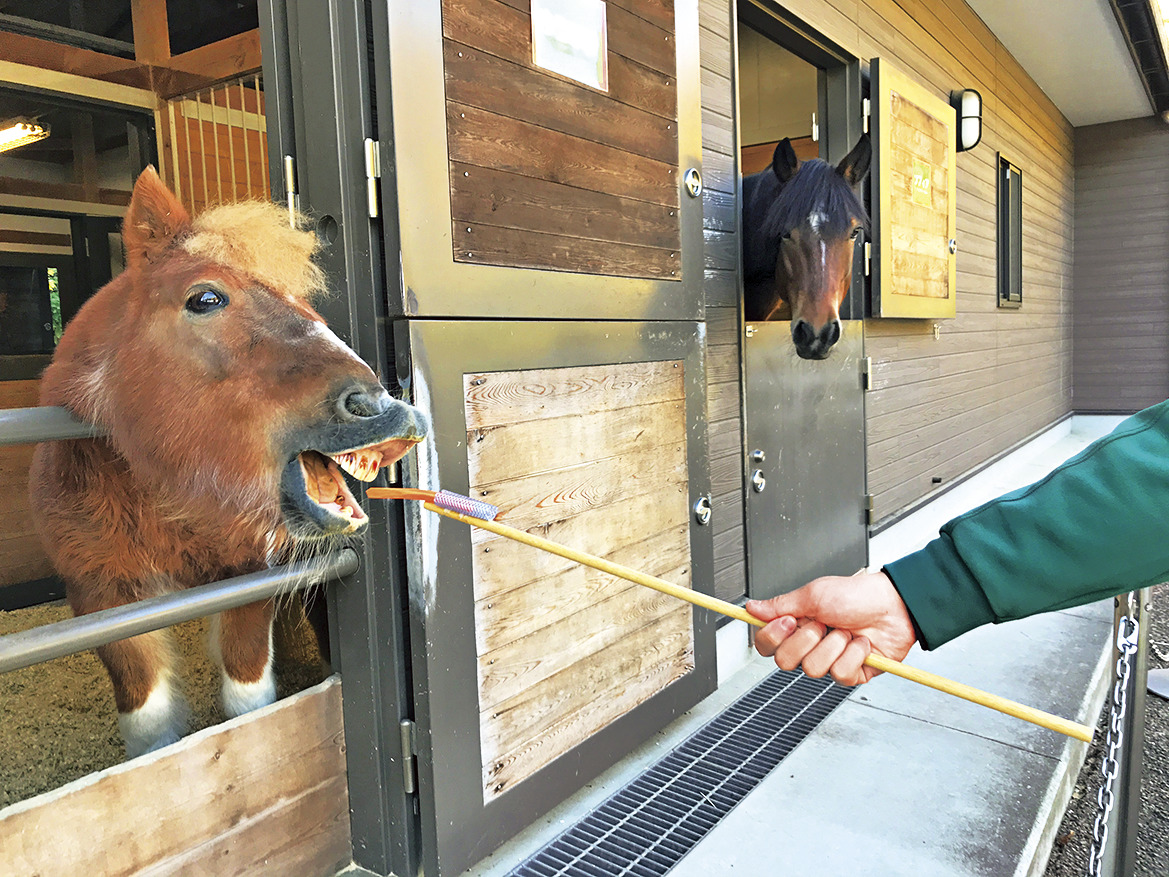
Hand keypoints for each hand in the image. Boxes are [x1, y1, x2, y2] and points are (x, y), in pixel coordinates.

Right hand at [745, 571, 916, 685]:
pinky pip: (840, 674)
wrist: (893, 605)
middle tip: (822, 623)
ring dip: (834, 645)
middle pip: (785, 661)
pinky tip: (861, 643)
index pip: (767, 644)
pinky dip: (854, 655)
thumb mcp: (813, 594)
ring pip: (814, 669)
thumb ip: (779, 605)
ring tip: (846, 631)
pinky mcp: (850, 673)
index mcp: (796, 625)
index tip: (787, 620)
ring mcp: (829, 660)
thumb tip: (752, 607)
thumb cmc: (856, 595)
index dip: (773, 636)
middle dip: (806, 640)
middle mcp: (810, 645)